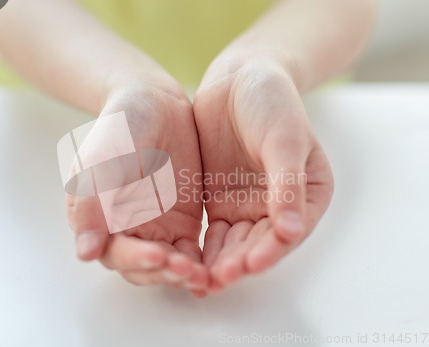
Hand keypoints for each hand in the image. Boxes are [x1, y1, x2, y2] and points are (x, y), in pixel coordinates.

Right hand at [66, 79, 208, 295]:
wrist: (155, 106)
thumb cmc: (122, 127)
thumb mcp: (102, 158)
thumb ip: (92, 202)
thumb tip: (85, 252)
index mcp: (99, 220)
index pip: (115, 253)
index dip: (135, 259)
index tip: (157, 255)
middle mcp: (126, 231)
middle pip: (143, 268)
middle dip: (164, 274)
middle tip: (187, 271)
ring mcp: (156, 230)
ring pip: (168, 266)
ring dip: (184, 274)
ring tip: (204, 276)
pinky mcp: (183, 226)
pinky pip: (192, 253)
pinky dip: (202, 264)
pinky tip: (215, 269)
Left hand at [194, 59, 333, 291]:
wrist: (239, 78)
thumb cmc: (272, 102)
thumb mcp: (284, 140)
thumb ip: (286, 184)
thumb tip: (290, 230)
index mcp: (308, 194)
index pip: (289, 232)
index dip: (270, 251)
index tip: (250, 265)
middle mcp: (279, 207)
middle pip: (260, 244)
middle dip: (241, 263)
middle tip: (220, 279)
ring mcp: (248, 205)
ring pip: (235, 243)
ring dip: (221, 263)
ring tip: (202, 281)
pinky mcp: (221, 201)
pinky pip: (213, 232)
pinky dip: (204, 249)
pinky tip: (189, 264)